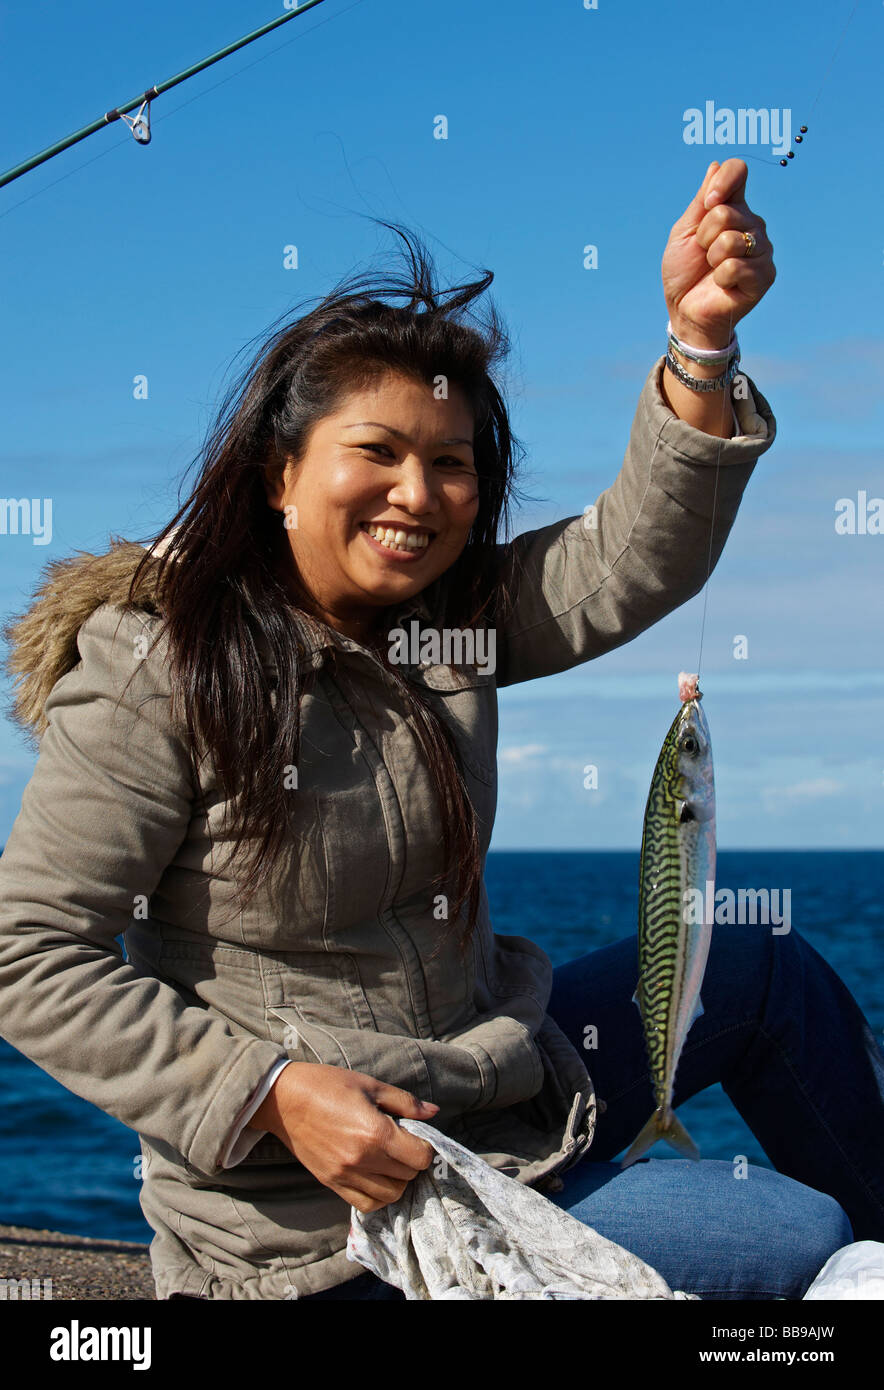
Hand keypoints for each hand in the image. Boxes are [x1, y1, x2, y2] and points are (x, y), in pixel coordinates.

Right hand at [249, 1062, 438, 1212]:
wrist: (284, 1099)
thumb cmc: (328, 1085)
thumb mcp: (370, 1085)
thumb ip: (405, 1102)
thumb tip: (434, 1112)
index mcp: (375, 1132)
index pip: (420, 1157)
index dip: (425, 1146)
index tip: (417, 1135)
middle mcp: (362, 1160)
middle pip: (408, 1176)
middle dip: (412, 1160)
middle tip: (404, 1143)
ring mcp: (346, 1175)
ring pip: (391, 1195)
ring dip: (398, 1180)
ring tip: (390, 1160)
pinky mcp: (332, 1183)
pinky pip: (366, 1204)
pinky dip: (378, 1195)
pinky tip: (376, 1176)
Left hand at [662, 158, 775, 348]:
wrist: (685, 310)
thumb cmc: (684, 272)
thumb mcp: (684, 232)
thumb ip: (700, 201)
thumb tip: (715, 165)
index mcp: (733, 207)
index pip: (738, 171)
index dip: (723, 182)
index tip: (708, 203)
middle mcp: (752, 224)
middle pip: (725, 212)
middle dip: (703, 236)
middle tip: (703, 254)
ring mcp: (762, 249)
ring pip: (730, 240)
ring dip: (711, 258)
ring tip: (713, 269)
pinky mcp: (765, 275)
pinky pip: (735, 266)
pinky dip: (720, 277)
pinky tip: (723, 284)